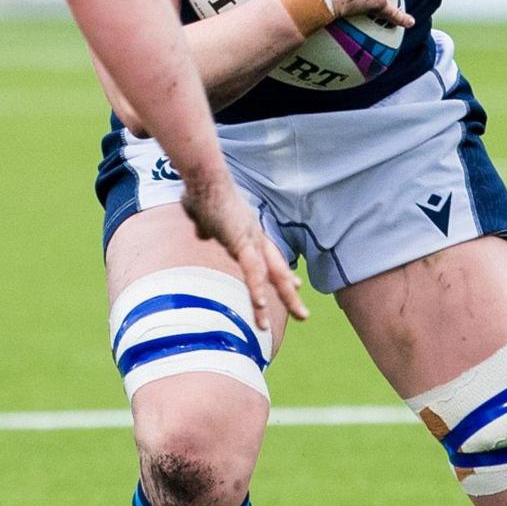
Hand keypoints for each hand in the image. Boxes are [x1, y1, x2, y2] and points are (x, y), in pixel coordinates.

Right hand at [180, 170, 306, 336]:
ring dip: (273, 301)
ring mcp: (251, 240)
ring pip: (268, 276)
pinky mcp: (241, 242)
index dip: (283, 273)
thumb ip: (207, 228)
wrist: (205, 178)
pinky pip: (252, 270)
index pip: (272, 257)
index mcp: (250, 232)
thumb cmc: (202, 193)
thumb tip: (203, 234)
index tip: (296, 285)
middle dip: (290, 294)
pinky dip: (256, 288)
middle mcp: (256, 237)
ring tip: (267, 327)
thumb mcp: (205, 217)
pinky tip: (259, 305)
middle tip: (304, 315)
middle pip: (278, 270)